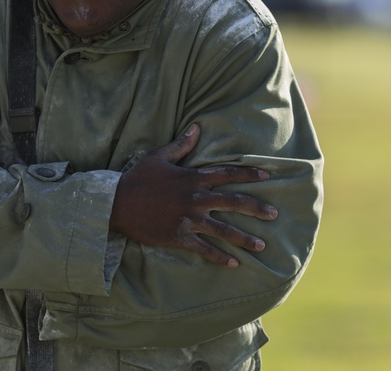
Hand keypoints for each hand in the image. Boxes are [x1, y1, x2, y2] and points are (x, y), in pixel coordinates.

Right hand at [109, 123, 277, 267]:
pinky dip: (220, 257)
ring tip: (262, 245)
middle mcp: (195, 199)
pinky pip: (204, 249)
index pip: (227, 174)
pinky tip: (234, 263)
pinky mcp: (179, 237)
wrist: (116, 203)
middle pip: (233, 203)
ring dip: (244, 238)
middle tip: (274, 215)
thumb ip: (181, 144)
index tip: (266, 176)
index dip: (248, 174)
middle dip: (256, 208)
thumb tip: (197, 126)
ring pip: (224, 230)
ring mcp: (188, 219)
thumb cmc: (138, 178)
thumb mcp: (159, 157)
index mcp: (193, 178)